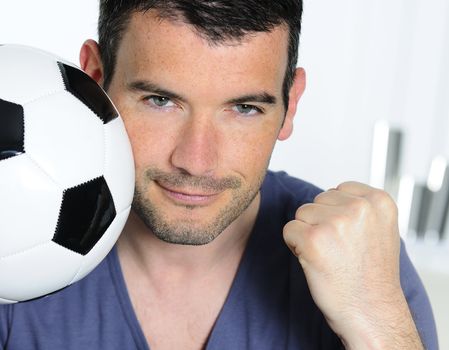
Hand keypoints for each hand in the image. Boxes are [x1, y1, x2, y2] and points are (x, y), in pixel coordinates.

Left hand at [283, 182, 422, 348]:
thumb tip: (329, 194)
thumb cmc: (371, 276)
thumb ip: (359, 207)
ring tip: (330, 256)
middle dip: (321, 223)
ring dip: (308, 234)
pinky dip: (295, 246)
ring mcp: (336, 222)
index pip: (338, 190)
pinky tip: (316, 262)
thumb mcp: (379, 229)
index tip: (350, 238)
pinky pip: (288, 230)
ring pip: (302, 213)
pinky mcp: (313, 238)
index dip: (336, 215)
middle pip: (318, 200)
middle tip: (339, 251)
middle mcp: (360, 208)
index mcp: (379, 201)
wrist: (371, 313)